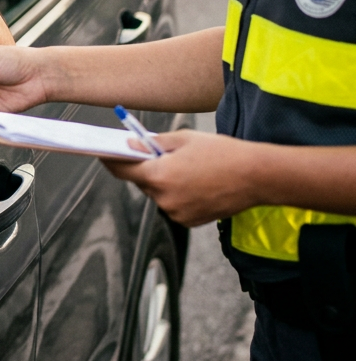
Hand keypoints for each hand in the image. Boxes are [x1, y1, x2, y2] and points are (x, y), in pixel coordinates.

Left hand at [101, 130, 260, 226]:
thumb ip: (153, 144)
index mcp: (159, 176)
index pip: (123, 170)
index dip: (111, 160)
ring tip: (182, 167)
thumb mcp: (183, 139)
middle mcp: (164, 198)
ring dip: (162, 181)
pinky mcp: (189, 221)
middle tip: (149, 153)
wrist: (257, 176)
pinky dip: (176, 193)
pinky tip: (193, 182)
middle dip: (143, 168)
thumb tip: (132, 146)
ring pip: (158, 193)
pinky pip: (172, 204)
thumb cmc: (221, 152)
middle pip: (142, 182)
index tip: (103, 154)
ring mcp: (177, 212)